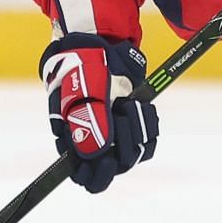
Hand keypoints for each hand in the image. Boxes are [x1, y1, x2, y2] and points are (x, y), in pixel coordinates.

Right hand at [40, 34, 157, 192]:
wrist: (102, 45)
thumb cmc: (85, 68)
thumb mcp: (86, 93)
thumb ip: (91, 124)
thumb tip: (98, 156)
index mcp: (73, 140)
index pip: (84, 177)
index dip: (97, 176)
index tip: (108, 162)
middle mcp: (95, 142)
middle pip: (115, 168)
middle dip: (124, 145)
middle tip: (122, 116)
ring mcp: (116, 135)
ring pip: (134, 154)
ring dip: (137, 130)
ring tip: (128, 103)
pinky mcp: (134, 125)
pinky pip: (148, 141)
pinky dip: (148, 124)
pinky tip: (141, 105)